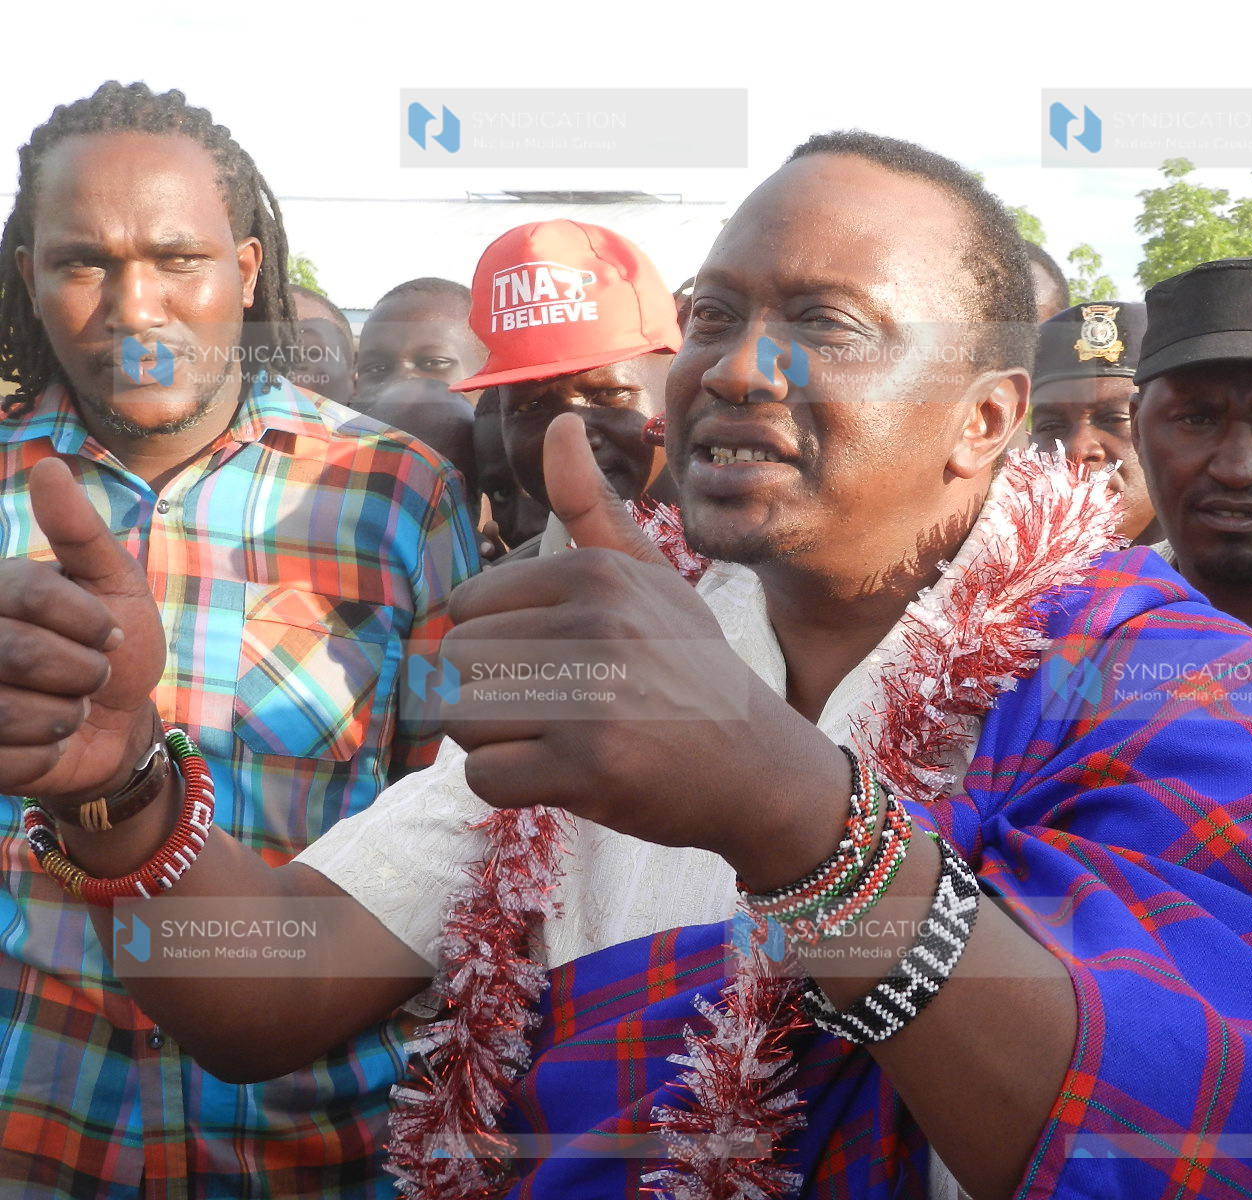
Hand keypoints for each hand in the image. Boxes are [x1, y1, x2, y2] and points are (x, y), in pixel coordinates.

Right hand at [0, 459, 164, 800]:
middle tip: (94, 675)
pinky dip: (47, 754)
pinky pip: (9, 759)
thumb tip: (49, 466)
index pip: (31, 592)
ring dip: (63, 716)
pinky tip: (48, 743)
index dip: (87, 620)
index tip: (111, 633)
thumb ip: (81, 532)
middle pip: (20, 653)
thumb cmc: (114, 646)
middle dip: (82, 671)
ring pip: (7, 710)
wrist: (119, 722)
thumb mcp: (114, 584)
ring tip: (69, 707)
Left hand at [442, 414, 844, 881]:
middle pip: (456, 660)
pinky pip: (484, 775)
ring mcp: (592, 697)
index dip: (496, 641)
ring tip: (555, 737)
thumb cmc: (690, 668)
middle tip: (552, 707)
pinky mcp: (588, 766)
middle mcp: (595, 625)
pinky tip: (563, 775)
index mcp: (596, 574)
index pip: (466, 605)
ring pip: (460, 716)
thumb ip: (592, 509)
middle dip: (487, 692)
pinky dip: (513, 785)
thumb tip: (559, 423)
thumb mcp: (651, 579)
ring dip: (495, 738)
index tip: (552, 661)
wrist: (756, 764)